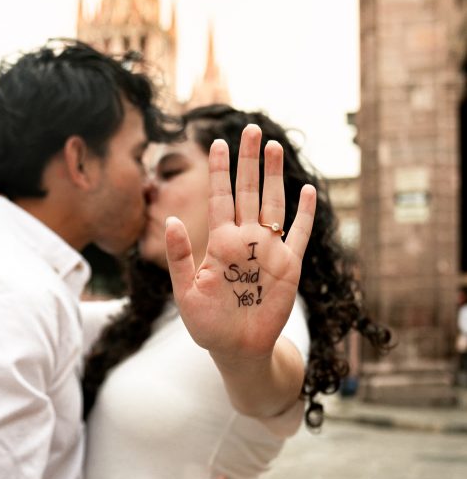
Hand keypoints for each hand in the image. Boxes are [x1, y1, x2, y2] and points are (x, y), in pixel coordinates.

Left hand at [165, 125, 315, 365]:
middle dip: (249, 161)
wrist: (236, 348)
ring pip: (273, 204)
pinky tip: (307, 191)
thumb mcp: (185, 291)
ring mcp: (269, 250)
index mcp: (219, 242)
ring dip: (275, 176)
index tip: (217, 142)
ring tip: (274, 147)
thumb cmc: (207, 323)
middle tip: (251, 129)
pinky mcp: (289, 266)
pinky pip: (300, 234)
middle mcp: (245, 239)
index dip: (219, 171)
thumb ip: (179, 256)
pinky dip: (305, 214)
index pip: (220, 197)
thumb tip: (171, 220)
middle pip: (249, 191)